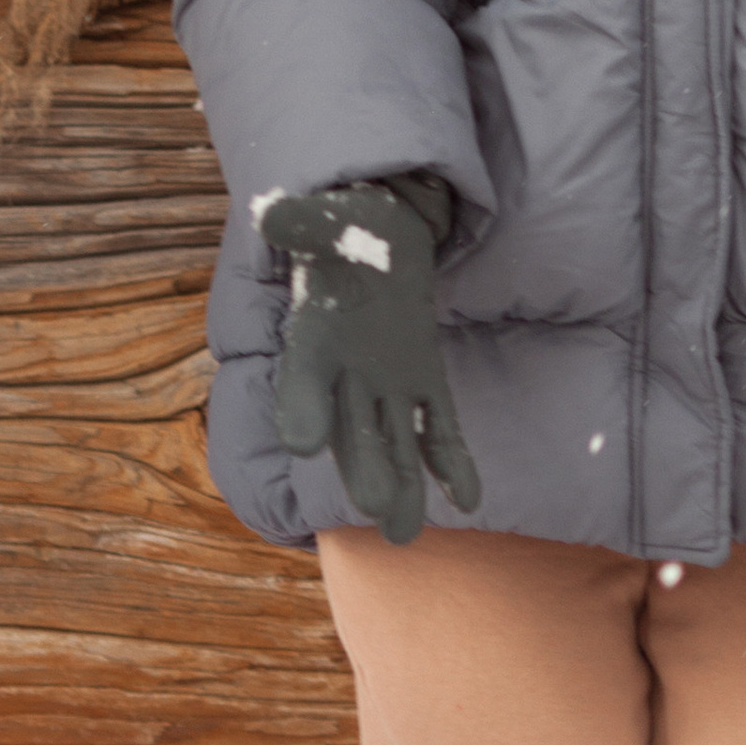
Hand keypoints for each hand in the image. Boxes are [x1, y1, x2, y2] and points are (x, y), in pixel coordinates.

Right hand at [258, 174, 479, 542]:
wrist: (380, 233)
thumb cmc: (346, 226)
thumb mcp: (328, 217)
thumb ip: (306, 222)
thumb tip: (276, 214)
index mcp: (311, 340)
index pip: (301, 381)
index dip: (301, 407)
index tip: (302, 441)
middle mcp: (344, 374)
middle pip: (349, 428)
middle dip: (362, 466)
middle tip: (374, 506)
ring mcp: (386, 383)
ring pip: (391, 441)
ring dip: (402, 483)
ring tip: (406, 530)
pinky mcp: (424, 380)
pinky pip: (437, 426)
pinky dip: (451, 460)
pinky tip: (469, 498)